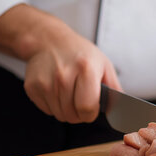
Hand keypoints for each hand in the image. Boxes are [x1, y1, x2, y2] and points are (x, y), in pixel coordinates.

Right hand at [0, 4, 120, 122]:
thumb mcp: (103, 64)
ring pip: (59, 115)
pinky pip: (46, 110)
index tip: (91, 109)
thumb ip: (115, 87)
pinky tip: (57, 90)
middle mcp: (64, 75)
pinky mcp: (32, 87)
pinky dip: (53, 106)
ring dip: (66, 110)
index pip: (87, 108)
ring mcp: (46, 82)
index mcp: (85, 69)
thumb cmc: (79, 53)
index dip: (91, 113)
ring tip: (70, 93)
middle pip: (72, 115)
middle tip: (81, 100)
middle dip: (80, 114)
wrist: (49, 41)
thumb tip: (123, 108)